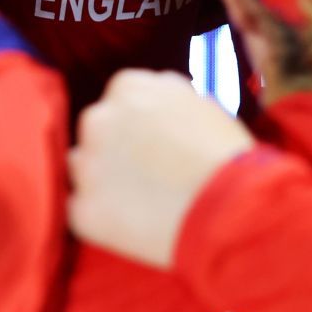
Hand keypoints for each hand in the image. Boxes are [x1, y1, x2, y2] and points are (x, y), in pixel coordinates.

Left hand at [68, 69, 253, 269]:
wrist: (231, 210)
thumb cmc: (226, 157)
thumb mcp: (199, 103)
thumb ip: (165, 97)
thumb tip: (152, 100)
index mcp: (128, 87)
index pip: (118, 100)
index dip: (137, 125)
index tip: (153, 144)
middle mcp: (99, 119)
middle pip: (96, 131)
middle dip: (114, 149)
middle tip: (148, 174)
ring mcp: (87, 165)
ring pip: (81, 168)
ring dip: (102, 181)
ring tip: (143, 201)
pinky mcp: (83, 210)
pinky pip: (81, 211)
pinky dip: (102, 218)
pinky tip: (135, 225)